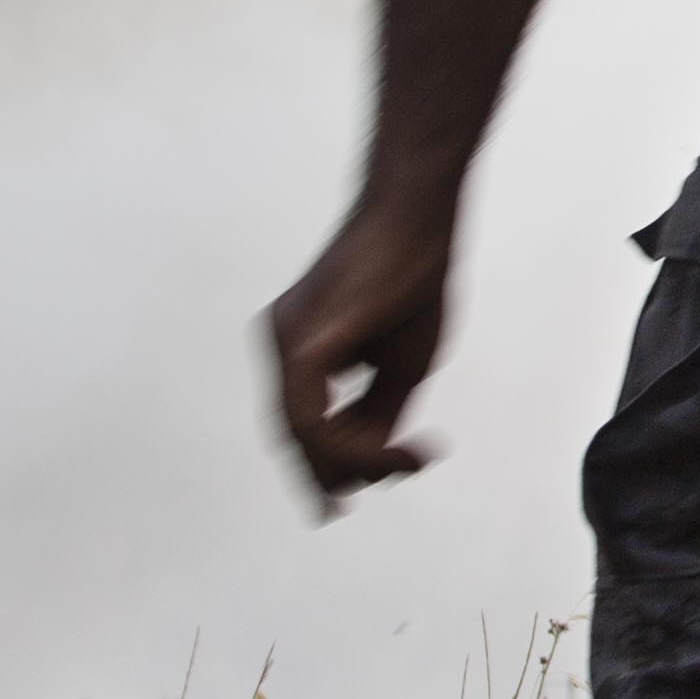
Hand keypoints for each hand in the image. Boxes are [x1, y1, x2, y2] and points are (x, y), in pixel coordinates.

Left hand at [263, 194, 457, 504]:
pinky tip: (397, 450)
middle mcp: (280, 345)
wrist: (419, 217)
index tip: (389, 476)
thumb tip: (370, 463)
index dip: (337, 465)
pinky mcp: (303, 343)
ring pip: (305, 434)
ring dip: (358, 461)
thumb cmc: (414, 278)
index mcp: (299, 348)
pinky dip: (354, 445)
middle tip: (392, 482)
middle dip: (334, 476)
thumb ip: (379, 413)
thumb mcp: (401, 365)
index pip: (304, 425)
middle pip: (294, 437)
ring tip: (409, 461)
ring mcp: (285, 342)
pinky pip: (314, 420)